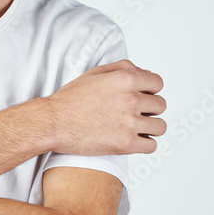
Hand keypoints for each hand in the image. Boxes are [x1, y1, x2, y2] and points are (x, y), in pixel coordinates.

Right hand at [41, 59, 165, 155]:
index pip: (158, 84)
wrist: (53, 123)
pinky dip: (145, 144)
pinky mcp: (125, 144)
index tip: (144, 96)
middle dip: (150, 109)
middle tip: (136, 113)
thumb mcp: (95, 73)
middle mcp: (130, 99)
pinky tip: (133, 139)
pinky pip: (151, 146)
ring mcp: (129, 123)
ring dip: (150, 127)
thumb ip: (123, 68)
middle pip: (161, 105)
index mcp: (124, 79)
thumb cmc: (70, 100)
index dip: (151, 90)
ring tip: (136, 127)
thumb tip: (145, 74)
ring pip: (160, 126)